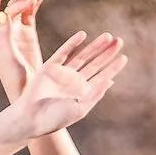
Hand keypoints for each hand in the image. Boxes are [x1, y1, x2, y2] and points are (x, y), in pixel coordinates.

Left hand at [0, 0, 45, 100]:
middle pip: (8, 9)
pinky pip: (30, 16)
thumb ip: (6, 35)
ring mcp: (17, 33)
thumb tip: (3, 14)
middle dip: (18, 0)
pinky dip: (34, 7)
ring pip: (19, 10)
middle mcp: (4, 32)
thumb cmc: (14, 77)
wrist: (26, 90)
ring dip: (25, 0)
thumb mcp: (9, 56)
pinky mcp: (29, 36)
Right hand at [3, 26, 126, 142]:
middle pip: (95, 63)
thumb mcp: (80, 108)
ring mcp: (63, 73)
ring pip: (82, 56)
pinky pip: (64, 52)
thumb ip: (94, 94)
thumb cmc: (54, 119)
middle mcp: (74, 82)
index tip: (124, 57)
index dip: (112, 67)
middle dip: (107, 53)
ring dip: (95, 46)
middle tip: (120, 41)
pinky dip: (72, 43)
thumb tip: (110, 81)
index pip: (101, 77)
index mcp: (82, 94)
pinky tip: (83, 35)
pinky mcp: (50, 67)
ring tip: (108, 36)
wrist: (31, 118)